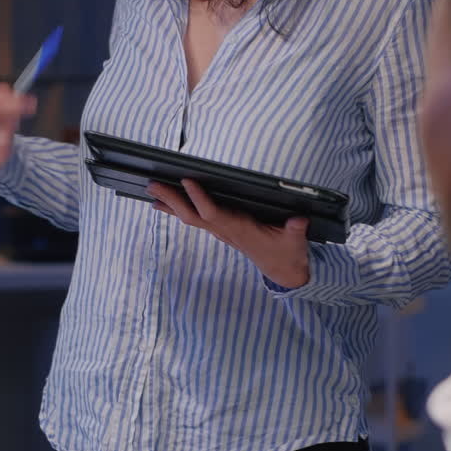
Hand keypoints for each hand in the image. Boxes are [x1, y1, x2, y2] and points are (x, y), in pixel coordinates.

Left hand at [149, 179, 311, 288]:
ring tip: (151, 191)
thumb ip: (295, 230)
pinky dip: (179, 208)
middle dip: (172, 200)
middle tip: (152, 185)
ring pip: (190, 217)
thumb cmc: (287, 252)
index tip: (187, 181)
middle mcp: (225, 230)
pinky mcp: (221, 229)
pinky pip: (196, 218)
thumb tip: (298, 221)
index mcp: (240, 229)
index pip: (214, 214)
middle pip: (192, 215)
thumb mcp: (295, 241)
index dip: (200, 199)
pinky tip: (166, 203)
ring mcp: (221, 231)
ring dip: (170, 205)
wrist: (282, 269)